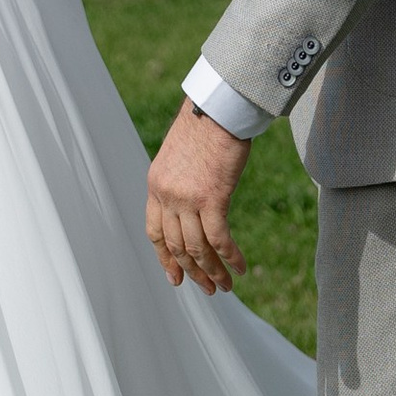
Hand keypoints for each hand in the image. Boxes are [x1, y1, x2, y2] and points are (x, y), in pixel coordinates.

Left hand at [147, 101, 249, 294]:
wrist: (216, 106)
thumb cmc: (205, 124)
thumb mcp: (180, 155)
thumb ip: (180, 181)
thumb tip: (193, 203)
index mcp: (156, 185)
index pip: (155, 232)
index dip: (165, 258)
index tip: (175, 277)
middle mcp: (167, 196)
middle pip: (176, 245)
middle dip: (192, 271)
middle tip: (206, 289)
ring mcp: (187, 199)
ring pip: (198, 247)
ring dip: (213, 271)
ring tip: (225, 286)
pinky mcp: (212, 198)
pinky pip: (219, 238)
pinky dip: (230, 257)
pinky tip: (239, 268)